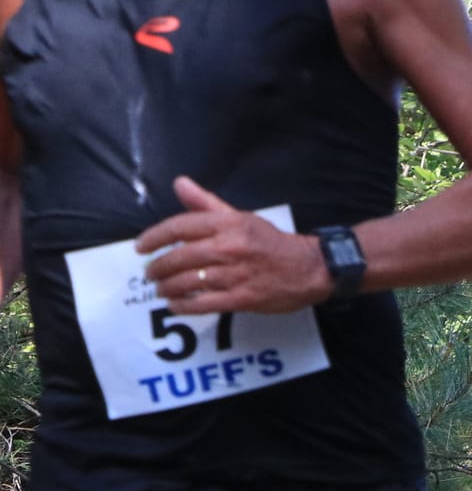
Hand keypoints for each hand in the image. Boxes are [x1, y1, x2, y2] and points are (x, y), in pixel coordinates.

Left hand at [137, 177, 332, 314]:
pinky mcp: (244, 298)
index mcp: (228, 224)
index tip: (141, 247)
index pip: (180, 228)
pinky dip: (185, 306)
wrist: (311, 268)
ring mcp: (236, 275)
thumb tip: (179, 184)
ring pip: (190, 282)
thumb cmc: (272, 243)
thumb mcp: (241, 217)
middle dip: (159, 267)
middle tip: (150, 273)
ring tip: (160, 290)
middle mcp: (229, 248)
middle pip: (181, 258)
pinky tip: (175, 305)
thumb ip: (206, 203)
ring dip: (168, 287)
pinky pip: (205, 303)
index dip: (155, 238)